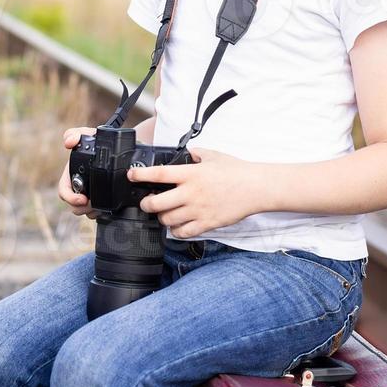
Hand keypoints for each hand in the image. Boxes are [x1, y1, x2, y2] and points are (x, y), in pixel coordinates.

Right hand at [58, 127, 98, 219]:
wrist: (120, 147)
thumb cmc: (99, 140)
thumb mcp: (87, 134)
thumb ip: (76, 133)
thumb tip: (68, 142)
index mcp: (71, 174)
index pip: (64, 191)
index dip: (70, 198)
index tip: (83, 199)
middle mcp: (78, 185)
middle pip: (72, 205)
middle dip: (81, 208)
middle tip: (93, 205)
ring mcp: (88, 193)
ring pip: (83, 210)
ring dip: (90, 211)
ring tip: (100, 207)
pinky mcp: (99, 198)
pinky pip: (95, 212)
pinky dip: (99, 212)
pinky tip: (106, 208)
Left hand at [127, 146, 255, 238]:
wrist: (255, 188)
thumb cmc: (236, 171)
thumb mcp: (213, 155)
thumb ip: (196, 154)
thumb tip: (186, 154)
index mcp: (191, 174)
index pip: (158, 174)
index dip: (140, 175)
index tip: (131, 175)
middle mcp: (191, 193)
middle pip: (156, 203)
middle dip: (146, 204)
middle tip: (146, 202)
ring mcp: (198, 210)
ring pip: (167, 220)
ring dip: (161, 218)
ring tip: (164, 213)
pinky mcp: (206, 224)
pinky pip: (182, 233)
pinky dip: (176, 231)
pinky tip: (177, 225)